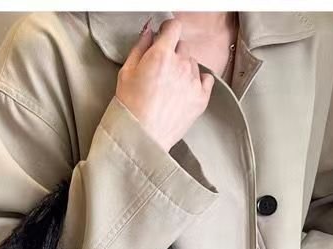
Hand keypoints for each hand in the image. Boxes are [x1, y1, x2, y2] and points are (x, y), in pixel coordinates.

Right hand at [115, 18, 214, 151]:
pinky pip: (206, 80)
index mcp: (162, 55)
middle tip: (162, 70)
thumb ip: (139, 48)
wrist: (142, 137)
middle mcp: (181, 65)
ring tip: (170, 87)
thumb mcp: (126, 73)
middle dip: (173, 54)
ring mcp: (193, 82)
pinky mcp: (201, 98)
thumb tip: (148, 33)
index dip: (168, 31)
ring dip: (184, 69)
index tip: (164, 37)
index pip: (174, 27)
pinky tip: (186, 90)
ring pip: (193, 64)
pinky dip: (198, 82)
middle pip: (183, 47)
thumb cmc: (130, 108)